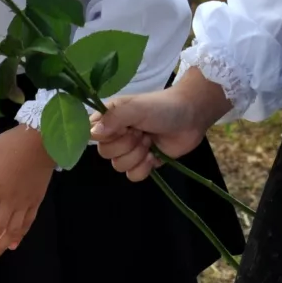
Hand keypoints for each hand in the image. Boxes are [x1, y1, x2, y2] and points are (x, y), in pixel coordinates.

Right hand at [90, 74, 227, 180]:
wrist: (191, 116)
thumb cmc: (161, 107)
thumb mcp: (135, 107)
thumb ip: (113, 118)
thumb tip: (93, 134)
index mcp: (108, 119)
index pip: (90, 135)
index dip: (104, 137)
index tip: (121, 129)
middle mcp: (115, 136)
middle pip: (105, 153)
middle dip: (126, 145)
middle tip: (141, 133)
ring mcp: (129, 151)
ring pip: (118, 166)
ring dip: (137, 155)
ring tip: (150, 141)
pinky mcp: (144, 163)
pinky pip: (132, 176)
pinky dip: (144, 168)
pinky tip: (153, 156)